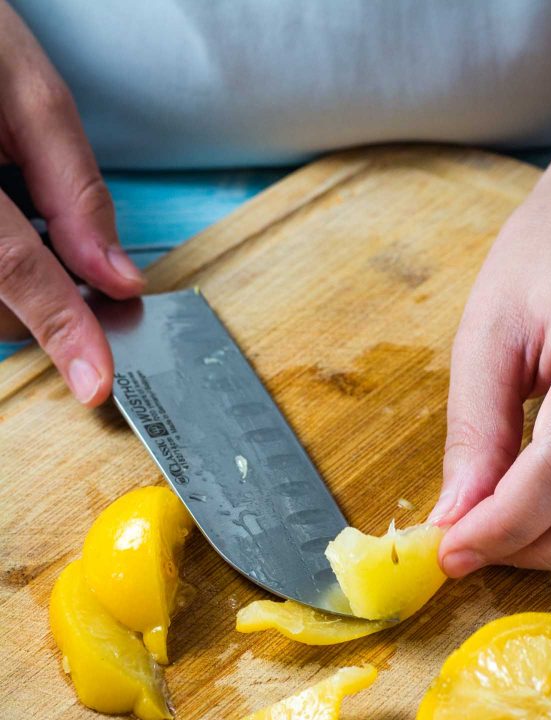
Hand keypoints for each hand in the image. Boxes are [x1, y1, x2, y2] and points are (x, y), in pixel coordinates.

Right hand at [0, 1, 143, 403]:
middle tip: (63, 247)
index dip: (60, 326)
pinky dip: (1, 272)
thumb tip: (117, 277)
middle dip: (46, 297)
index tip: (96, 380)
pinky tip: (5, 222)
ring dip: (16, 286)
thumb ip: (73, 187)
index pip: (10, 263)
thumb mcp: (21, 86)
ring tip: (13, 206)